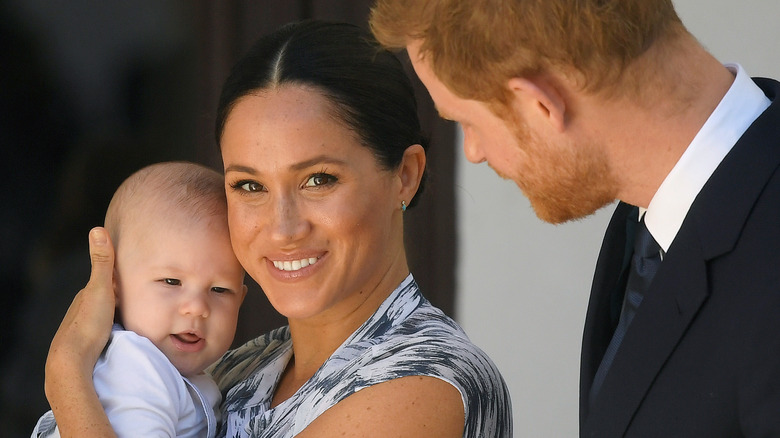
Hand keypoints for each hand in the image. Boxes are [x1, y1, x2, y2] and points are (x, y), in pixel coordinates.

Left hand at [44, 227, 116, 436]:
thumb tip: (97, 229)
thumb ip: (102, 262)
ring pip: (103, 317)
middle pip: (104, 300)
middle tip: (140, 297)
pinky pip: (103, 333)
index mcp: (86, 295)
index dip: (119, 278)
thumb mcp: (101, 288)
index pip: (106, 282)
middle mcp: (82, 310)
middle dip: (118, 297)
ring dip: (116, 316)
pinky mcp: (87, 346)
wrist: (72, 360)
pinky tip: (121, 335)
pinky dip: (113, 330)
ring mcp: (83, 328)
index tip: (136, 275)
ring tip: (135, 317)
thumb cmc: (88, 323)